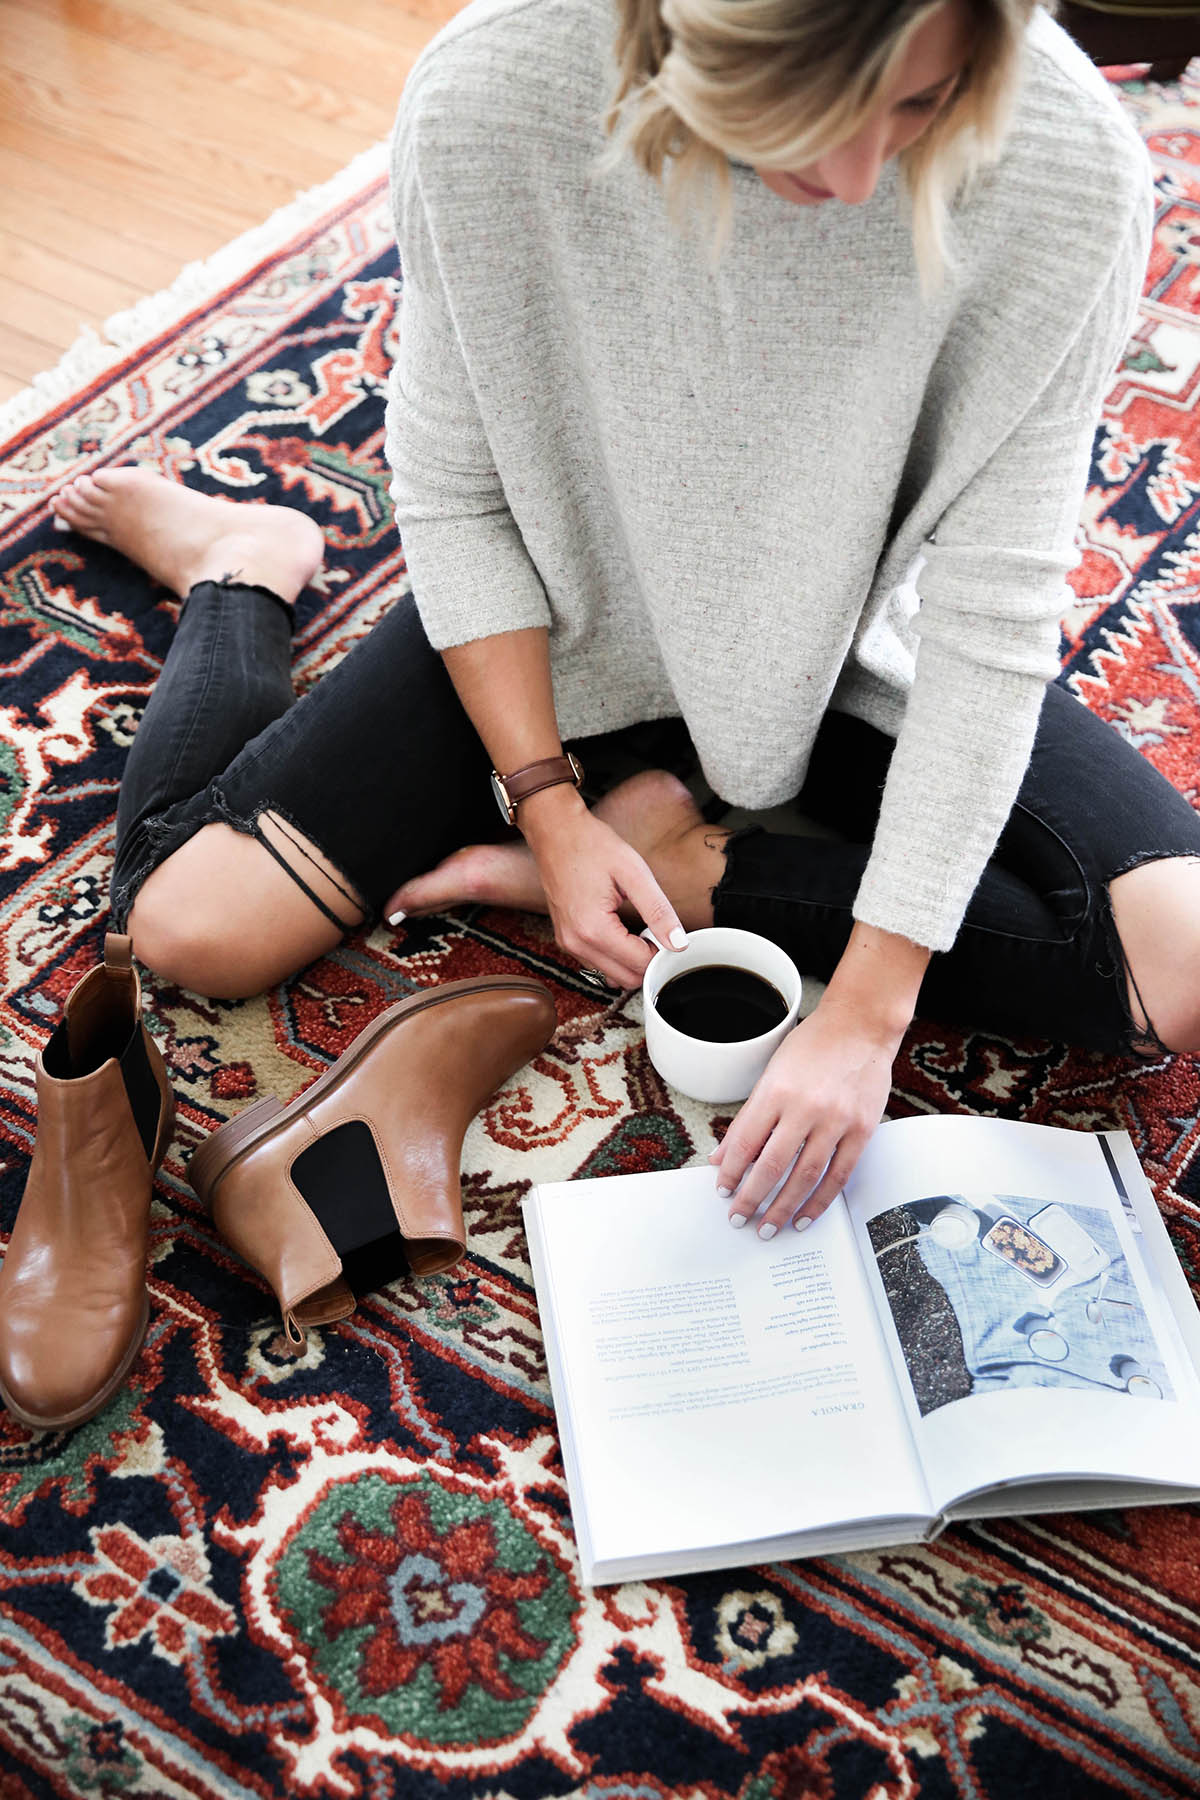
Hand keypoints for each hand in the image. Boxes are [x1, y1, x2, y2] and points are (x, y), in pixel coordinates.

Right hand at [521, 787, 685, 986]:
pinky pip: (597, 964)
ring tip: (641, 930)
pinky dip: (616, 957)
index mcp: (594, 929)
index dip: (663, 953)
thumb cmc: (591, 846)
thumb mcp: (634, 873)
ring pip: (612, 976)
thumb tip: (678, 944)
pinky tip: (624, 932)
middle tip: (658, 932)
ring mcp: (568, 944)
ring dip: (632, 962)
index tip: (670, 933)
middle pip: (626, 978)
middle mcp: (576, 944)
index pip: (640, 965)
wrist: (555, 832)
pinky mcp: (566, 940)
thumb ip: (658, 911)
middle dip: (648, 962)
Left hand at [711, 995, 897, 1235]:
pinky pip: (838, 1175)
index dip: (730, 1172)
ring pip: (804, 1177)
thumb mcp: (770, 1073)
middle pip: (771, 1166)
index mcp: (776, 1091)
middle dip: (750, 1199)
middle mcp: (805, 1107)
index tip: (722, 1191)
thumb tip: (723, 1154)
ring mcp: (836, 1121)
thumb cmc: (813, 1046)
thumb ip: (748, 1117)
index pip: (745, 1142)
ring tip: (768, 1227)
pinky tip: (804, 1216)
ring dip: (782, 1208)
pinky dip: (819, 1201)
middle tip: (738, 1218)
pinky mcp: (862, 1131)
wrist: (861, 1026)